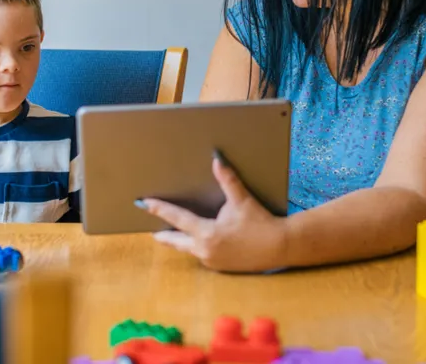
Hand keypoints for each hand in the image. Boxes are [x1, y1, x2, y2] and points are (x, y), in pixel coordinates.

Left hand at [135, 153, 288, 272]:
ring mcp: (212, 261)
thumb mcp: (242, 200)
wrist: (280, 247)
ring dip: (180, 241)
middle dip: (164, 234)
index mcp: (207, 233)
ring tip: (169, 234)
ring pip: (189, 249)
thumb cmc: (261, 222)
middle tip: (151, 230)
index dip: (160, 210)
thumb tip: (216, 159)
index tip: (144, 203)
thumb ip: (227, 180)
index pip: (177, 219)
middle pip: (176, 241)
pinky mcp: (221, 267)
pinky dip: (196, 247)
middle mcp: (205, 250)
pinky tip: (197, 242)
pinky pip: (202, 255)